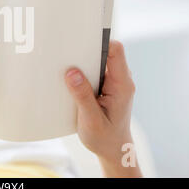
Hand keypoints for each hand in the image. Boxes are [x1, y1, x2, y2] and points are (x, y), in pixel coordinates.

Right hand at [65, 40, 141, 176]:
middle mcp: (120, 80)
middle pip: (105, 52)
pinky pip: (95, 71)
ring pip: (98, 61)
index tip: (80, 39)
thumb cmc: (104, 138)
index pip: (116, 51)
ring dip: (82, 62)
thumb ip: (82, 96)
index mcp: (122, 85)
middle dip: (86, 50)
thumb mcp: (91, 120)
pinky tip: (70, 78)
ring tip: (66, 66)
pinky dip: (82, 71)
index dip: (99, 41)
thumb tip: (72, 73)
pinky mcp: (106, 86)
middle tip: (66, 52)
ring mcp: (113, 82)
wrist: (113, 150)